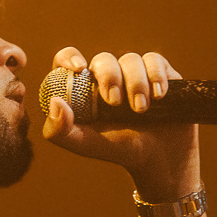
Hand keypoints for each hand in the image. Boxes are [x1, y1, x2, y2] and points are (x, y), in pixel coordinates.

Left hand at [42, 46, 201, 200]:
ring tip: (141, 110)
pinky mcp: (159, 73)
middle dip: (110, 77)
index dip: (69, 58)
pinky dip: (155, 75)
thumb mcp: (87, 144)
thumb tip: (54, 102)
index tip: (79, 68)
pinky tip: (159, 96)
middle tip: (115, 102)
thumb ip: (61, 131)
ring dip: (136, 83)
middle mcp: (108, 77)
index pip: (68, 61)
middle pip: (103, 59)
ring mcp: (134, 74)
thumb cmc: (120, 150)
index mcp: (85, 90)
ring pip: (130, 59)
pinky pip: (154, 60)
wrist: (162, 158)